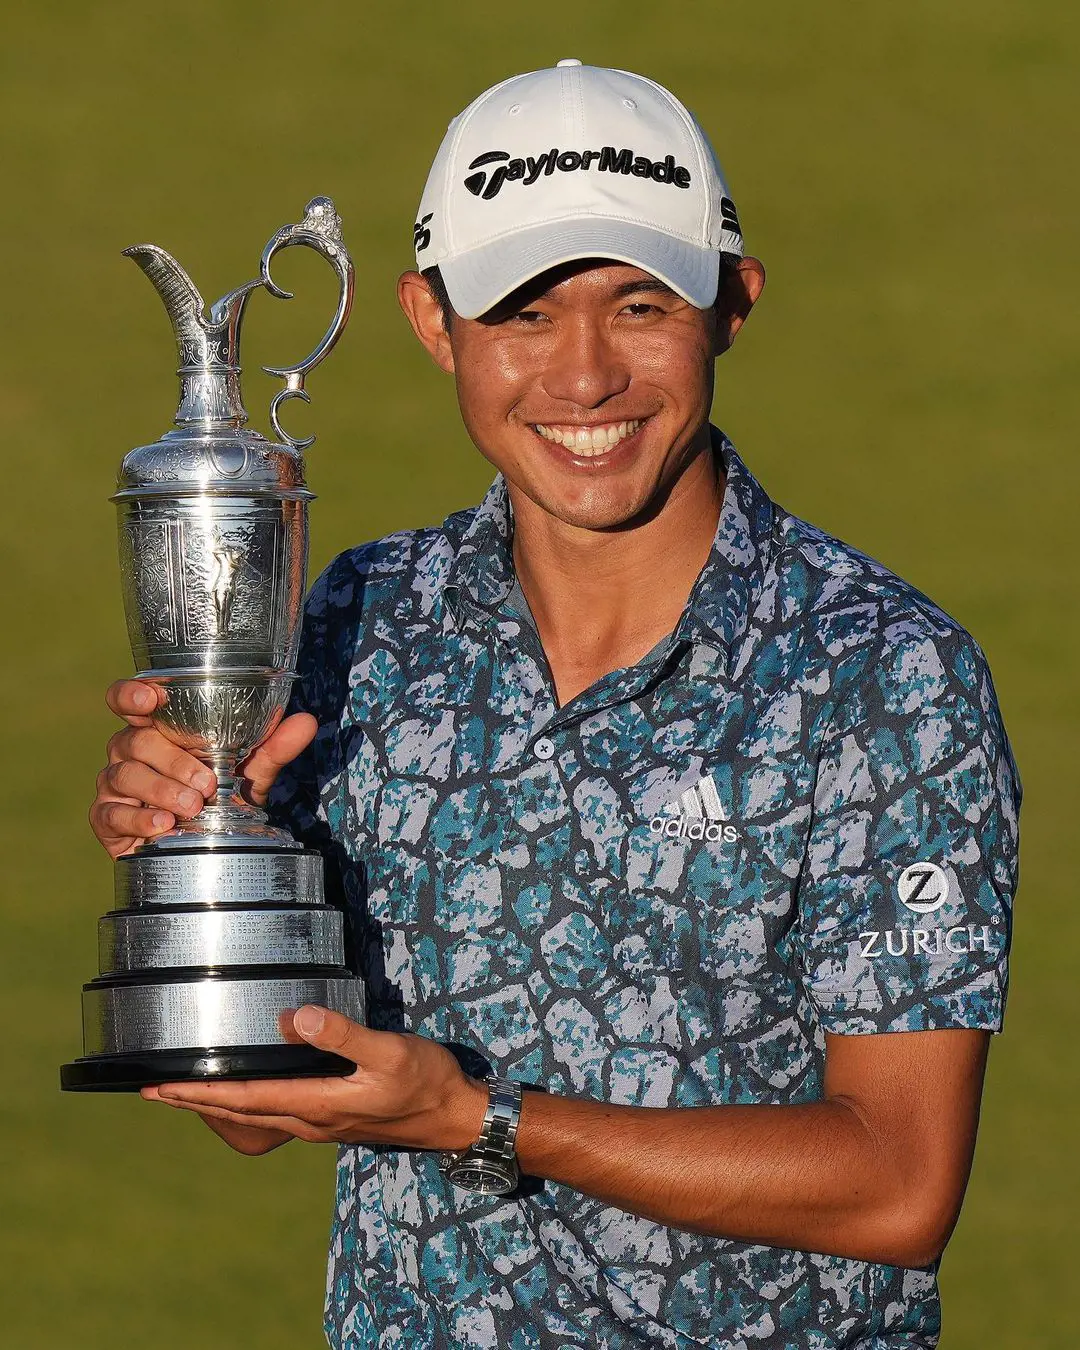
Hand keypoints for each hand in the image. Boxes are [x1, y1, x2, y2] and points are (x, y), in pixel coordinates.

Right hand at [89, 679, 317, 857]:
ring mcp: (114, 783)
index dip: (132, 694)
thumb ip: (274, 746)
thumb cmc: (220, 796)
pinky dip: (139, 818)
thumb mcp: (251, 771)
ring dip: (161, 790)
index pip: (128, 700)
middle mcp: (129, 749)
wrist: (206, 846)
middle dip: (172, 760)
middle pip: (135, 741)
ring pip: (125, 774)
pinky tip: (162, 825)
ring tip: (192, 807)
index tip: (151, 699)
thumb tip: (306, 721)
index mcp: (157, 728)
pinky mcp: (106, 817)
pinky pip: (112, 812)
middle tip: (205, 784)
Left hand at [140, 1006, 488, 1153]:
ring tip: (189, 1091)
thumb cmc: (426, 1082)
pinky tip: (251, 1089)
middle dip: (196, 1102)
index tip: (159, 1088)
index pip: (244, 1100)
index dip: (198, 1093)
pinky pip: (277, 1113)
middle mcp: (311, 1120)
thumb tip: (297, 1017)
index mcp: (317, 1105)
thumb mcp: (389, 1051)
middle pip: (240, 1113)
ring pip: (256, 1116)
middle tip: (154, 1091)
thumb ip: (343, 1034)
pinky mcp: (335, 1116)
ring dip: (219, 1105)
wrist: (456, 1117)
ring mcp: (322, 1123)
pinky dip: (249, 1103)